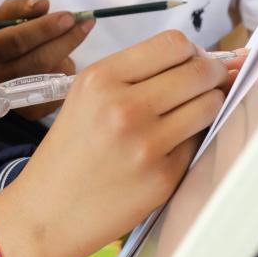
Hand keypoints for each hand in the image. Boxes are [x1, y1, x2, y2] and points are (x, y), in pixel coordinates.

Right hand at [0, 0, 94, 118]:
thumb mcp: (0, 18)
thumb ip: (20, 6)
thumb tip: (43, 4)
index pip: (19, 39)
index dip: (46, 28)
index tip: (71, 16)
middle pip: (41, 60)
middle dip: (68, 39)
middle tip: (86, 23)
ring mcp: (14, 99)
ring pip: (54, 75)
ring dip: (66, 56)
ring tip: (59, 46)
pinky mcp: (31, 113)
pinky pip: (60, 90)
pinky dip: (65, 74)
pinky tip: (56, 66)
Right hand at [0, 31, 231, 256]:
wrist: (46, 212)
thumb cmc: (68, 153)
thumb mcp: (84, 97)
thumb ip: (134, 75)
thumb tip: (198, 61)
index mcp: (100, 79)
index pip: (173, 44)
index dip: (192, 52)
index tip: (191, 63)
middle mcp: (123, 106)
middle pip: (199, 71)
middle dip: (211, 76)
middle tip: (205, 86)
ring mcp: (145, 144)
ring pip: (209, 105)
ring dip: (207, 106)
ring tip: (187, 117)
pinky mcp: (162, 177)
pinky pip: (198, 144)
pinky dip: (190, 142)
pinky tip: (166, 151)